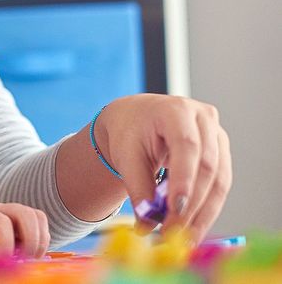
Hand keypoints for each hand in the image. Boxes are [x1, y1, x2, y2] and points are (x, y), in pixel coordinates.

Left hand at [0, 203, 49, 258]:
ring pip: (37, 217)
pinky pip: (40, 228)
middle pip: (25, 213)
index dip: (6, 245)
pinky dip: (41, 243)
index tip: (3, 263)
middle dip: (31, 240)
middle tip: (23, 262)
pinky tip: (28, 258)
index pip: (0, 222)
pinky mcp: (18, 225)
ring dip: (40, 241)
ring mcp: (10, 215)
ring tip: (28, 260)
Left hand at [95, 94, 231, 238]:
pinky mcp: (222, 153)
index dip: (184, 179)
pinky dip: (206, 208)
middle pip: (206, 166)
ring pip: (219, 180)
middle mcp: (203, 118)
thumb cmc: (129, 131)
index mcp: (175, 111)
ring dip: (203, 213)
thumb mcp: (126, 156)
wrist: (136, 118)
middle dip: (191, 204)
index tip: (175, 210)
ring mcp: (217, 135)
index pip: (186, 146)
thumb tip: (147, 225)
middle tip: (174, 232)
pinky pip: (220, 184)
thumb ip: (138, 189)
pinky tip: (193, 227)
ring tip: (184, 237)